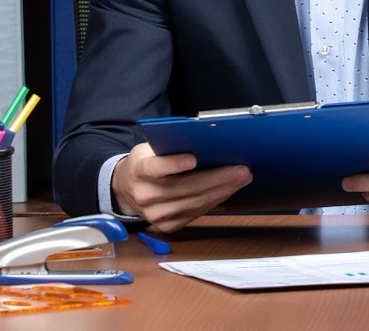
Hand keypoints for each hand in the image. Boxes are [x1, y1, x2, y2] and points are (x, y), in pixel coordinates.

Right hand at [110, 142, 251, 232]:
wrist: (127, 190)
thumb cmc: (145, 163)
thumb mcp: (149, 149)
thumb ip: (169, 148)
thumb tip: (204, 141)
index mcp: (139, 171)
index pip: (155, 168)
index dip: (173, 164)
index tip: (193, 159)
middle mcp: (145, 195)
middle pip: (184, 188)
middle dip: (217, 178)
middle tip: (241, 170)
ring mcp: (156, 215)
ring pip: (194, 202)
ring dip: (222, 190)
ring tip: (241, 178)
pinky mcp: (168, 226)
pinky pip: (196, 213)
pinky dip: (215, 200)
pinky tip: (229, 190)